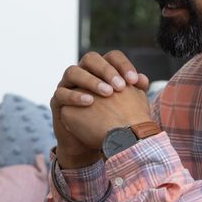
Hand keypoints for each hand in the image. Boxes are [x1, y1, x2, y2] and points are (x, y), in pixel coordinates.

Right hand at [51, 51, 150, 166]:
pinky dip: (75, 96)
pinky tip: (89, 102)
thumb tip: (143, 80)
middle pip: (90, 59)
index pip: (111, 57)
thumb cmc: (110, 122)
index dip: (123, 65)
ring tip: (107, 93)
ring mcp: (67, 85)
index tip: (135, 81)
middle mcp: (83, 73)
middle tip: (120, 86)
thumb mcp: (125, 107)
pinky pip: (62, 93)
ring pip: (73, 72)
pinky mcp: (57, 100)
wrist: (91, 144)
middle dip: (106, 70)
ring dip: (91, 80)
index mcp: (100, 70)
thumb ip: (134, 92)